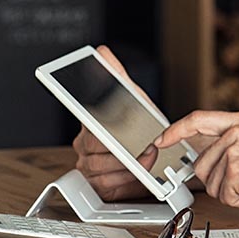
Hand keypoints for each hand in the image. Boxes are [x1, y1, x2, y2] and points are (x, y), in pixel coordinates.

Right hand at [71, 45, 168, 200]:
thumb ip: (116, 75)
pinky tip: (136, 173)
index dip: (99, 130)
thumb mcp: (132, 97)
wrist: (153, 150)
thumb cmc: (140, 123)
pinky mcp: (97, 184)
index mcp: (89, 123)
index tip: (108, 135)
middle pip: (96, 149)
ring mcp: (88, 165)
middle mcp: (84, 144)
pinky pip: (104, 185)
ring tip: (145, 158)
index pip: (87, 124)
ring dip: (127, 166)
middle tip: (145, 146)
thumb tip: (101, 52)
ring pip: (99, 168)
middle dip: (123, 149)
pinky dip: (124, 180)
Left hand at [155, 110, 238, 208]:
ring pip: (213, 184)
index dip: (175, 131)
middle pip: (202, 165)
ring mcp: (234, 151)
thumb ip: (236, 141)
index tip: (161, 140)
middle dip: (219, 181)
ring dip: (233, 192)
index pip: (198, 120)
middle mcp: (235, 133)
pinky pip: (225, 197)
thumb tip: (212, 157)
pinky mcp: (236, 172)